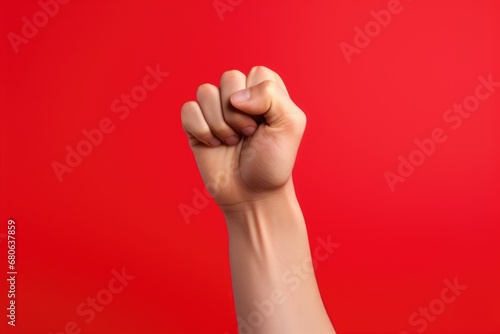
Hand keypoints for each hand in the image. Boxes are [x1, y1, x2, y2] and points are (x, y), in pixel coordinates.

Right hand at [181, 66, 305, 209]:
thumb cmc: (273, 162)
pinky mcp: (197, 126)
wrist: (253, 196)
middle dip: (239, 112)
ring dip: (219, 123)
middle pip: (228, 78)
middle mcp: (240, 96)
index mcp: (265, 91)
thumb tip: (236, 97)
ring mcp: (216, 110)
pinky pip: (188, 110)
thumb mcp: (290, 125)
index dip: (259, 99)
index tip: (264, 124)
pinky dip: (200, 129)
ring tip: (231, 142)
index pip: (256, 73)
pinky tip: (213, 144)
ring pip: (205, 91)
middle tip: (248, 135)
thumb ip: (272, 96)